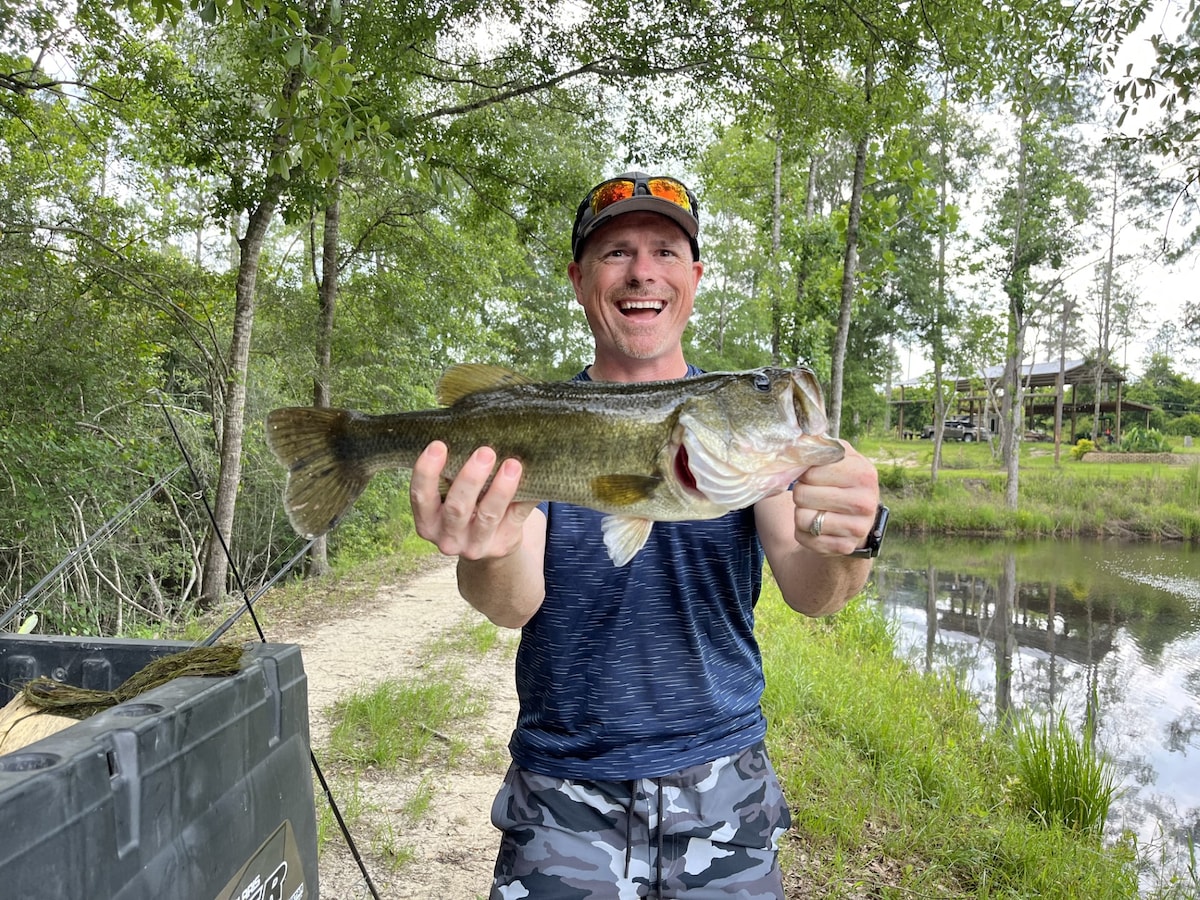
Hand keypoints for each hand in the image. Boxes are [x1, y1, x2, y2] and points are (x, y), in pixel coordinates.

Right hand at [410, 442, 538, 559]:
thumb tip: (469, 429)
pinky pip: (517, 517)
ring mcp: (476, 545)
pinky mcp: (503, 544)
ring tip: (513, 465)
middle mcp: (448, 537)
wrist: (488, 545)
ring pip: (488, 516)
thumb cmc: (466, 507)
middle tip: (485, 452)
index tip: (438, 445)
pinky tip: (535, 480)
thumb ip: (451, 473)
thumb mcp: (450, 497)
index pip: (420, 496)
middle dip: (470, 478)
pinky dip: (526, 498)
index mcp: (428, 521)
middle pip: (456, 507)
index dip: (426, 471)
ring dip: (500, 489)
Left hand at [789, 441, 878, 556]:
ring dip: (800, 513)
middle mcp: (866, 502)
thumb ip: (818, 446)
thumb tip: (794, 440)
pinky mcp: (844, 547)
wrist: (852, 519)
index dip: (804, 473)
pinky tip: (818, 527)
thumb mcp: (835, 458)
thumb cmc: (837, 482)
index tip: (812, 476)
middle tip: (812, 494)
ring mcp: (858, 528)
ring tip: (815, 509)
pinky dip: (803, 532)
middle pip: (802, 494)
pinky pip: (805, 538)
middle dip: (800, 493)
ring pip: (802, 518)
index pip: (811, 472)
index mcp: (864, 473)